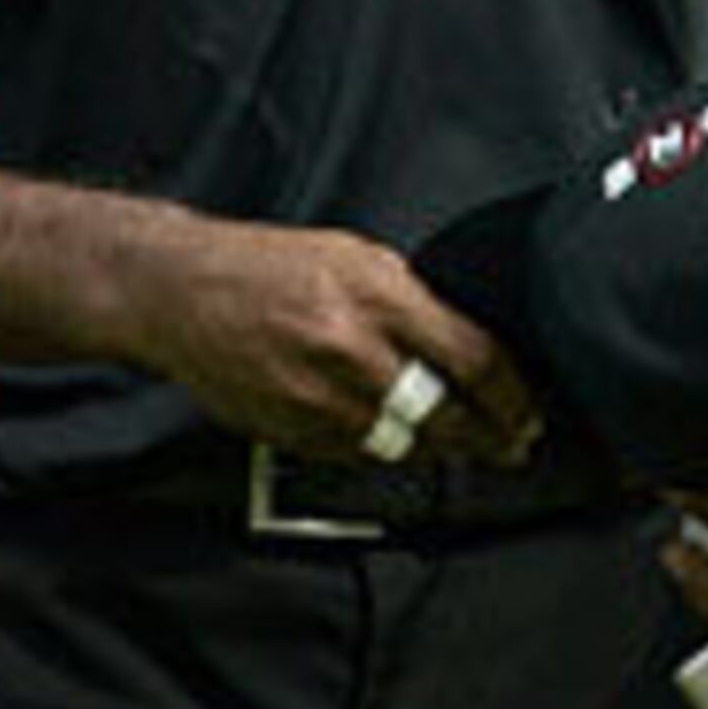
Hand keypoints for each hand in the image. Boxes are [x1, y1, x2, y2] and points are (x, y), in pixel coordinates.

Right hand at [134, 209, 544, 464]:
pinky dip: (374, 444)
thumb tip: (464, 343)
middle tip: (509, 444)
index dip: (513, 397)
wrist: (179, 291)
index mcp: (376, 295)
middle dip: (488, 437)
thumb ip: (409, 299)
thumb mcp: (350, 254)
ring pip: (404, 444)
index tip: (528, 413)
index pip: (475, 361)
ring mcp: (320, 398)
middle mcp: (352, 351)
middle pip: (448, 418)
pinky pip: (356, 454)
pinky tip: (374, 426)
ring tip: (448, 438)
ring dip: (431, 445)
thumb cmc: (262, 265)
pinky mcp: (292, 431)